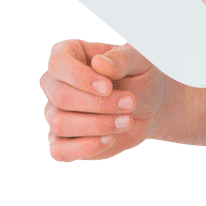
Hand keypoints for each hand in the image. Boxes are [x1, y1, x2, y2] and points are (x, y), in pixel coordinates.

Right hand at [39, 39, 169, 161]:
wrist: (150, 105)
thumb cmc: (140, 76)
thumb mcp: (140, 60)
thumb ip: (122, 58)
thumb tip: (99, 64)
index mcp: (69, 55)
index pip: (58, 64)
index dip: (81, 78)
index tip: (108, 87)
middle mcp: (56, 84)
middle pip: (61, 97)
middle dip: (99, 104)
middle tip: (130, 103)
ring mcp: (56, 113)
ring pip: (60, 124)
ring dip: (98, 125)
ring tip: (127, 120)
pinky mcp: (63, 141)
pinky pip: (59, 150)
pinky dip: (84, 148)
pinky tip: (110, 139)